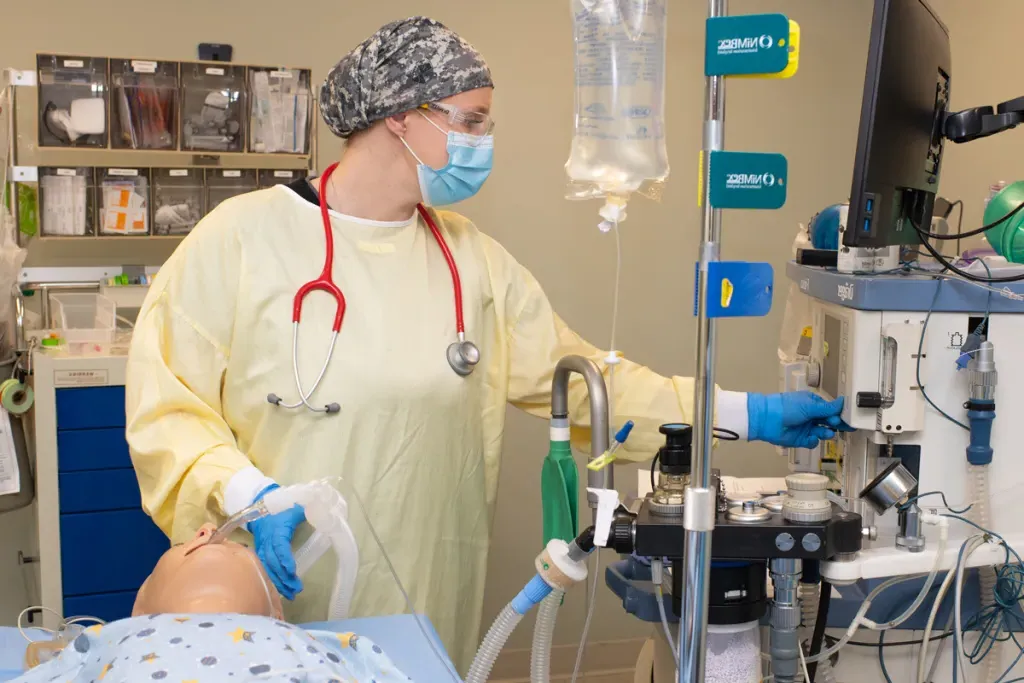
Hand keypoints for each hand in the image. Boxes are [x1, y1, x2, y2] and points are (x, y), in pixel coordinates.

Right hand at [248, 484, 304, 599]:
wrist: (260, 505)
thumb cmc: (282, 508)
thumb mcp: (296, 507)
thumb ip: (310, 511)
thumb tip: (325, 514)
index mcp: (276, 529)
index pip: (279, 546)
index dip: (285, 559)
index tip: (292, 571)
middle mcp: (267, 541)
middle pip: (273, 562)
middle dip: (284, 577)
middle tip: (296, 589)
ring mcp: (262, 547)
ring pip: (267, 567)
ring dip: (278, 582)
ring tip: (290, 595)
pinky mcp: (260, 552)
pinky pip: (264, 568)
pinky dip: (272, 580)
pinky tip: (280, 590)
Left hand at [747, 392, 849, 448]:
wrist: (766, 419)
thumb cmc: (786, 408)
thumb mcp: (809, 406)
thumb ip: (827, 408)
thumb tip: (843, 401)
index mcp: (813, 404)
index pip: (831, 409)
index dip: (839, 414)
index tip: (849, 418)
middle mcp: (810, 416)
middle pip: (829, 422)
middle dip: (836, 424)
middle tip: (842, 426)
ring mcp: (806, 428)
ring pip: (822, 433)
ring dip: (826, 433)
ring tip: (826, 432)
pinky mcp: (800, 439)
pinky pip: (812, 442)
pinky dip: (813, 441)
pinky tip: (810, 438)